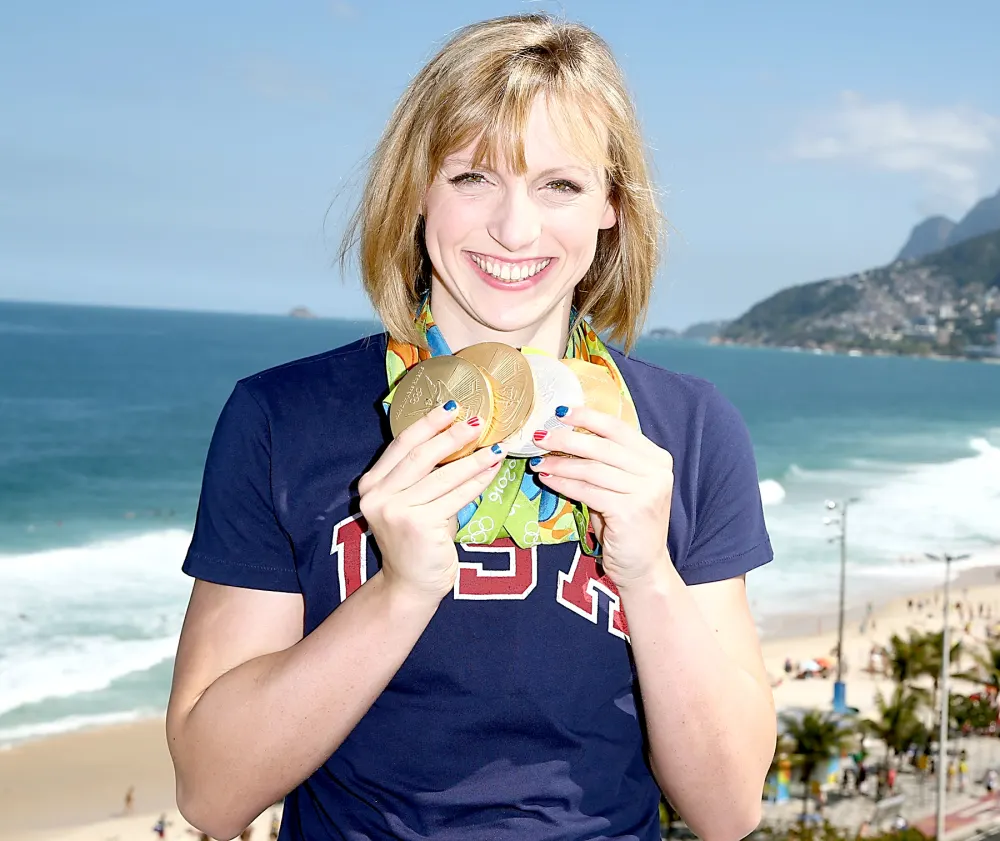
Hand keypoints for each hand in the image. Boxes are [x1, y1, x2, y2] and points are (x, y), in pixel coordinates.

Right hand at [358, 403, 505, 602]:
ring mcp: (396, 510)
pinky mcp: (418, 525)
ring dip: (473, 459)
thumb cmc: (417, 539)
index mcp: (371, 484)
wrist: (410, 585)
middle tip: (478, 422)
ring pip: (442, 476)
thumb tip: (462, 439)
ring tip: (496, 447)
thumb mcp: (412, 502)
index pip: (401, 444)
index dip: (428, 424)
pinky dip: (477, 482)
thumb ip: (424, 475)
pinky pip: (456, 496)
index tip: (452, 408)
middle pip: (420, 455)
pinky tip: (493, 471)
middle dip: (452, 436)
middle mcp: (377, 495)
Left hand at [529, 406, 673, 588]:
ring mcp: (646, 492)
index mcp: (657, 458)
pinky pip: (587, 491)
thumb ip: (604, 462)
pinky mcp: (631, 511)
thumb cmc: (626, 524)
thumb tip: (564, 435)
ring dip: (560, 463)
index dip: (588, 417)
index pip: (618, 428)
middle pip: (603, 446)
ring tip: (538, 462)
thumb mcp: (620, 487)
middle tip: (539, 436)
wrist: (643, 568)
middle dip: (566, 439)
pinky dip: (563, 483)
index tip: (560, 412)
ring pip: (592, 469)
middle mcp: (657, 472)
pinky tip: (547, 479)